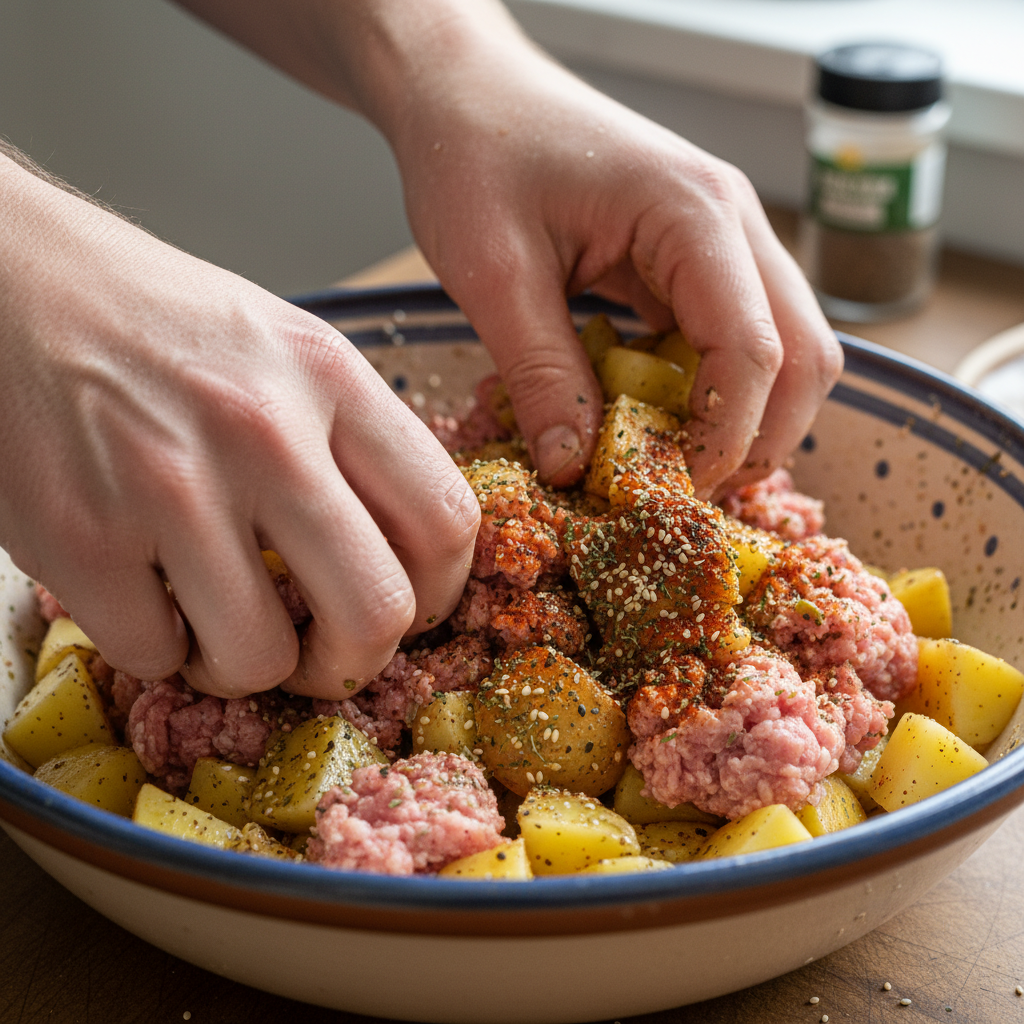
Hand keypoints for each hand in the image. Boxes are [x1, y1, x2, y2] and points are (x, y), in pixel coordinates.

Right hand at [0, 156, 478, 698]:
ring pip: (261, 659)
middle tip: (326, 655)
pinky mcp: (78, 538)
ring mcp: (168, 487)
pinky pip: (156, 656)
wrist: (14, 281)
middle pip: (377, 611)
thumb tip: (407, 554)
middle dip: (357, 661)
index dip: (443, 592)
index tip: (416, 609)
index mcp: (330, 377)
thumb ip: (356, 442)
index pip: (446, 520)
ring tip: (221, 625)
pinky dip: (160, 649)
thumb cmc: (161, 323)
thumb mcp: (287, 349)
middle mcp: (263, 432)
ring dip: (248, 667)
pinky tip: (149, 598)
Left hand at [383, 7, 843, 496]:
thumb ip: (541, 373)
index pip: (757, 350)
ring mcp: (723, 241)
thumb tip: (576, 467)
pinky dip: (707, 390)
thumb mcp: (493, 275)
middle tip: (685, 493)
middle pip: (805, 355)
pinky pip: (732, 338)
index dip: (725, 439)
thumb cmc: (474, 156)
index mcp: (695, 215)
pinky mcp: (695, 260)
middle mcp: (732, 225)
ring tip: (669, 465)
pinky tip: (652, 418)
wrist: (464, 90)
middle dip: (759, 438)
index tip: (670, 495)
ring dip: (741, 418)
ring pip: (783, 350)